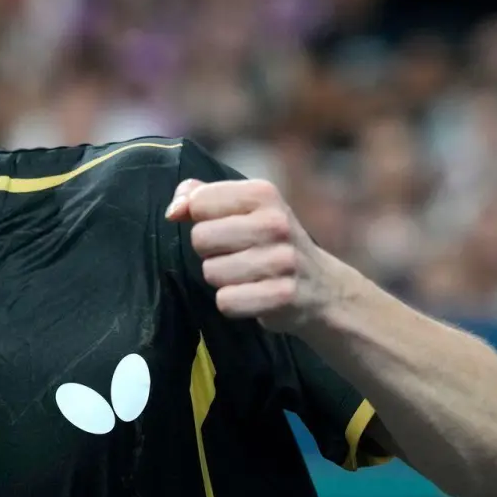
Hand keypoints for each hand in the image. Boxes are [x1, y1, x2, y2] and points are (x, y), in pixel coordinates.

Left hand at [165, 177, 343, 333]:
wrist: (323, 288)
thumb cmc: (269, 243)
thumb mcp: (244, 208)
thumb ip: (201, 196)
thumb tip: (173, 211)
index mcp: (263, 193)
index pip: (198, 202)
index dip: (200, 218)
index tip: (222, 226)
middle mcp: (275, 223)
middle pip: (200, 239)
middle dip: (210, 252)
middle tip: (236, 255)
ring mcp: (282, 260)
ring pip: (210, 272)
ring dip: (222, 279)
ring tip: (248, 275)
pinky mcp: (282, 295)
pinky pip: (226, 302)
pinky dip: (233, 303)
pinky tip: (253, 295)